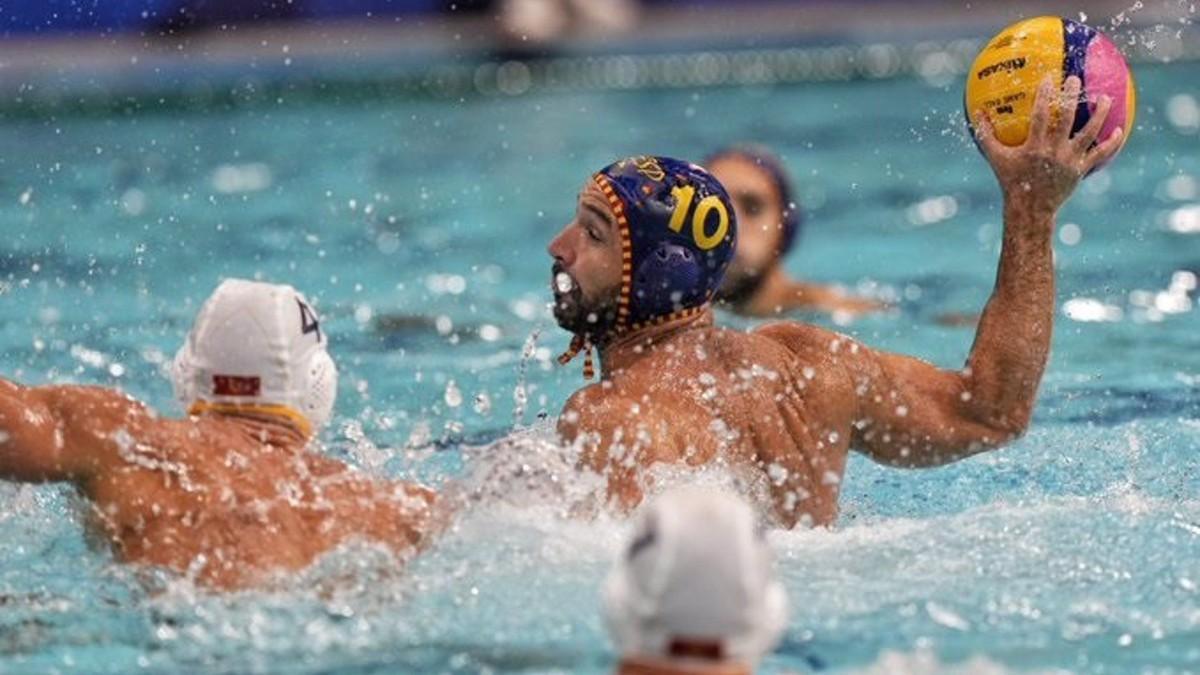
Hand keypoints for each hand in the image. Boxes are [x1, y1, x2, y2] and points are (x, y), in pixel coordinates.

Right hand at [974, 75, 1122, 214]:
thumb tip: (977, 112)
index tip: (1049, 78)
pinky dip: (1112, 142)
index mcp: (1034, 146)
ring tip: (1106, 97)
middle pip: (1067, 118)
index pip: (1041, 115)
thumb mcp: (996, 157)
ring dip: (1100, 114)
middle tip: (1076, 79)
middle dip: (1072, 97)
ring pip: (1090, 133)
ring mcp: (1069, 160)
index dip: (1045, 96)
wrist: (1030, 208)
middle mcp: (1054, 151)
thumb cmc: (1011, 180)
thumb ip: (986, 135)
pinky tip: (1120, 129)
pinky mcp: (1080, 169)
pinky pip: (1100, 154)